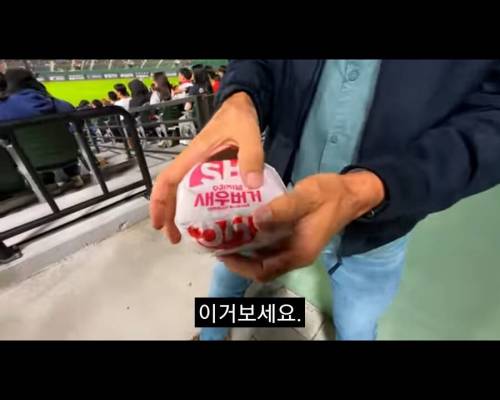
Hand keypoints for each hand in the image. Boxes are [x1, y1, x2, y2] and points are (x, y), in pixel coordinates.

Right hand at [149, 92, 263, 242]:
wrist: (243, 104)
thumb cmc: (239, 116)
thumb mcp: (248, 132)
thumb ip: (251, 155)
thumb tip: (251, 185)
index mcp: (194, 155)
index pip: (168, 180)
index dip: (159, 202)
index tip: (158, 224)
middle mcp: (193, 163)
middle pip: (172, 191)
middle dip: (168, 215)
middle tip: (176, 239)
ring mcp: (202, 168)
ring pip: (184, 193)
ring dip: (182, 213)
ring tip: (190, 235)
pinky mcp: (213, 171)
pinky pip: (201, 191)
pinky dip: (200, 206)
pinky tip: (210, 220)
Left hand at [219, 171, 384, 281]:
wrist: (351, 192)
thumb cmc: (330, 195)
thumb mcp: (307, 197)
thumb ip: (282, 209)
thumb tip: (256, 219)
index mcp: (299, 252)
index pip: (264, 270)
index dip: (240, 265)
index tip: (221, 252)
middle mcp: (294, 254)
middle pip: (260, 266)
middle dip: (238, 257)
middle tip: (216, 241)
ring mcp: (294, 246)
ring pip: (263, 255)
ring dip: (244, 247)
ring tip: (223, 232)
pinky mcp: (293, 236)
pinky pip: (269, 243)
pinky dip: (254, 237)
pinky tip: (242, 222)